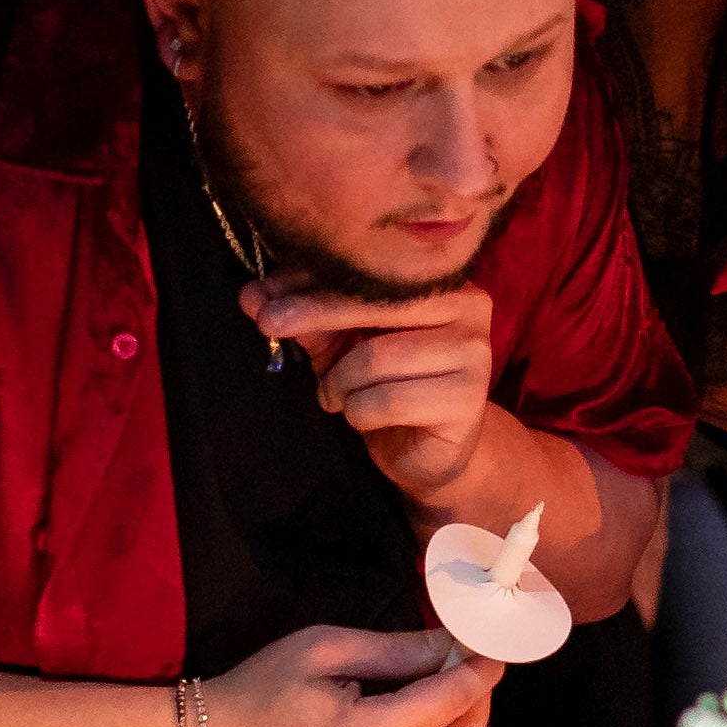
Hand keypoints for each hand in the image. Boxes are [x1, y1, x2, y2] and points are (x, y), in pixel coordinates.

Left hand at [246, 283, 498, 502]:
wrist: (430, 453)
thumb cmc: (387, 386)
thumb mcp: (342, 345)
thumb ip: (309, 319)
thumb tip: (253, 296)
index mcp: (441, 281)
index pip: (369, 272)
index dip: (313, 282)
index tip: (261, 296)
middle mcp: (467, 308)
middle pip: (375, 303)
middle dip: (313, 314)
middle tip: (268, 325)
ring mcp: (472, 354)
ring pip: (374, 359)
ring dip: (339, 385)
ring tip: (338, 396)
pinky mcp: (466, 400)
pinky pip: (385, 401)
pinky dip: (359, 413)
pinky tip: (364, 417)